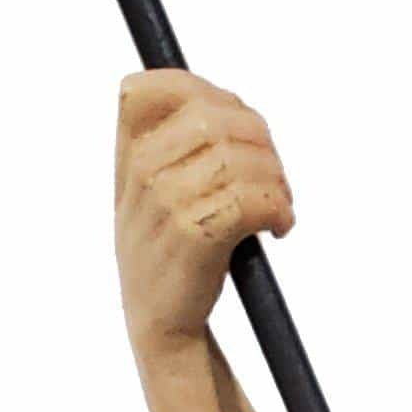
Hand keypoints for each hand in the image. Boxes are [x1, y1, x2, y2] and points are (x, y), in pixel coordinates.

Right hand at [113, 70, 293, 345]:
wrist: (162, 325)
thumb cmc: (167, 254)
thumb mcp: (149, 191)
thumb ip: (173, 142)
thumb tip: (231, 104)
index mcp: (131, 151)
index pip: (166, 86)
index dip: (215, 95)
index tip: (243, 129)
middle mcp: (143, 169)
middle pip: (220, 117)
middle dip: (262, 143)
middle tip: (275, 178)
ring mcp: (166, 200)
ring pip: (243, 158)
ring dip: (277, 182)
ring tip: (279, 209)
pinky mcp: (196, 235)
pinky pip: (255, 199)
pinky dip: (280, 210)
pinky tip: (278, 228)